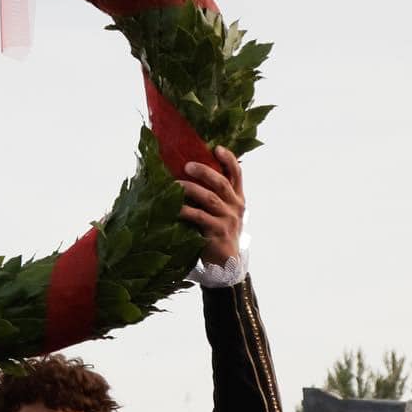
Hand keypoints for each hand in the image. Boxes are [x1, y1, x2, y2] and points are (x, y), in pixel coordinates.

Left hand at [177, 146, 244, 265]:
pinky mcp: (217, 233)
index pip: (237, 174)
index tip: (217, 148)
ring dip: (191, 189)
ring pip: (210, 198)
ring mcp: (227, 220)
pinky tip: (174, 208)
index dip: (228, 159)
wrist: (226, 263)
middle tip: (188, 165)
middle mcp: (235, 207)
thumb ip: (213, 195)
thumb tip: (187, 174)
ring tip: (175, 184)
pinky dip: (185, 211)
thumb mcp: (222, 213)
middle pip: (221, 183)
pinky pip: (200, 217)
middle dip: (205, 171)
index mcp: (237, 198)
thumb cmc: (217, 233)